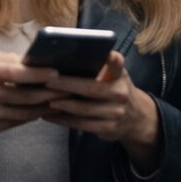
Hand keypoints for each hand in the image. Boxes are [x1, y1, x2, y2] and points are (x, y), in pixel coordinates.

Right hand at [0, 50, 65, 157]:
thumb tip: (34, 61)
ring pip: (27, 111)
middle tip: (70, 89)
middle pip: (27, 95)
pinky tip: (42, 110)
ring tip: (62, 100)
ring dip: (46, 106)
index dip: (39, 74)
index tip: (57, 72)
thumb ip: (5, 61)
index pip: (17, 72)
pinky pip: (18, 121)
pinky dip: (33, 115)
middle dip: (51, 93)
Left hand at [43, 51, 161, 171]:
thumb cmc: (114, 89)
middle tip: (47, 82)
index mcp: (120, 76)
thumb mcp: (114, 75)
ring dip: (62, 104)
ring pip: (84, 109)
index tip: (104, 54)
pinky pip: (82, 125)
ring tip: (43, 98)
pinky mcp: (109, 128)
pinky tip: (48, 115)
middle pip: (92, 88)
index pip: (118, 63)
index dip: (111, 59)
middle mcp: (120, 93)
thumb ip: (99, 65)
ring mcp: (116, 113)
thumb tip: (66, 52)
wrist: (137, 118)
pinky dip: (63, 120)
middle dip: (67, 85)